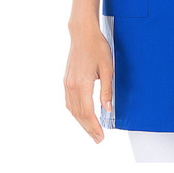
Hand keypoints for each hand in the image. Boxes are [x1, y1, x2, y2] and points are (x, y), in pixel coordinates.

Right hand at [63, 27, 113, 143]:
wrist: (82, 33)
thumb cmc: (97, 47)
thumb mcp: (107, 68)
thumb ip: (107, 90)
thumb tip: (108, 108)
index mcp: (82, 84)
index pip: (88, 112)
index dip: (94, 126)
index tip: (101, 136)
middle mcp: (71, 86)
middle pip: (79, 114)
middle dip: (88, 128)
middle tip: (97, 139)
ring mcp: (67, 83)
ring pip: (72, 110)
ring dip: (81, 122)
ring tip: (91, 131)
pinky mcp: (66, 80)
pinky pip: (69, 102)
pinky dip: (75, 112)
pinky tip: (81, 116)